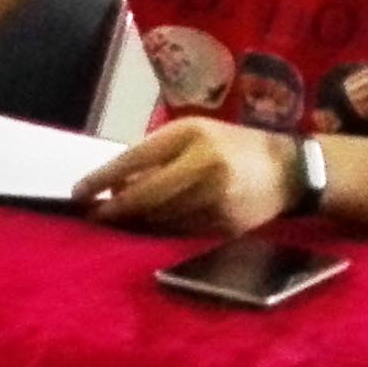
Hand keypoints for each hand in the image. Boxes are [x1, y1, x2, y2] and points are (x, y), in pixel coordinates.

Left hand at [73, 118, 300, 234]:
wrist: (289, 170)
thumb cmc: (228, 145)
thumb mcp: (191, 135)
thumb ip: (152, 154)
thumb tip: (112, 185)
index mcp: (191, 136)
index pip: (133, 160)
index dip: (100, 180)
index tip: (78, 193)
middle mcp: (204, 167)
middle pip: (143, 196)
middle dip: (113, 209)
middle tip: (92, 214)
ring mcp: (217, 199)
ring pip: (158, 218)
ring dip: (134, 221)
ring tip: (119, 217)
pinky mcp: (225, 225)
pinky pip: (179, 231)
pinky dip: (159, 229)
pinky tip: (150, 225)